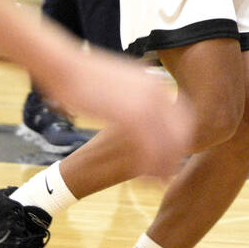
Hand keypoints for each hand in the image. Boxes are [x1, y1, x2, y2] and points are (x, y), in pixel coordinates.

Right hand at [63, 52, 191, 177]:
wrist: (65, 66)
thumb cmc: (86, 76)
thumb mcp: (122, 81)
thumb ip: (137, 93)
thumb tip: (140, 103)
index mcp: (155, 84)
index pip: (183, 116)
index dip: (181, 138)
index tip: (176, 154)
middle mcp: (156, 93)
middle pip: (181, 131)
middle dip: (177, 155)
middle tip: (171, 173)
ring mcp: (145, 104)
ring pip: (167, 142)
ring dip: (165, 164)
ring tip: (159, 181)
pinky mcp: (128, 115)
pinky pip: (148, 146)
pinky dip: (148, 163)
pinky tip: (142, 175)